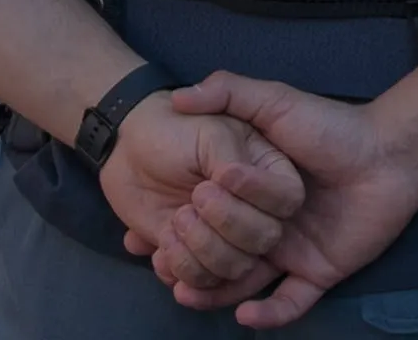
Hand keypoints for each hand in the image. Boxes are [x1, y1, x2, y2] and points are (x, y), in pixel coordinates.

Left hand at [97, 93, 304, 294]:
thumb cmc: (175, 133)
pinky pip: (205, 284)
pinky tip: (161, 251)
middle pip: (265, 239)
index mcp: (269, 172)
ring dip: (201, 250)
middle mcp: (257, 210)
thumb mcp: (210, 133)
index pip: (288, 197)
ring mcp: (230, 239)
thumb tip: (238, 177)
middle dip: (225, 223)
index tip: (220, 176)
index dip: (257, 193)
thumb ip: (234, 157)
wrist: (129, 156)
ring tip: (174, 224)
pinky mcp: (202, 259)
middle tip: (193, 198)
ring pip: (236, 267)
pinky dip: (182, 270)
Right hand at [157, 74, 417, 327]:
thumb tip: (179, 96)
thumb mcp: (274, 103)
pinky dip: (267, 313)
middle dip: (188, 263)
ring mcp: (291, 252)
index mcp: (250, 193)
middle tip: (162, 263)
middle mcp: (265, 226)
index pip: (202, 217)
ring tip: (186, 292)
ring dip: (214, 294)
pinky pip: (289, 304)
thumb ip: (229, 93)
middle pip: (217, 255)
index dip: (172, 228)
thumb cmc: (330, 127)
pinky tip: (244, 311)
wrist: (388, 154)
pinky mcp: (319, 273)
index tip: (138, 236)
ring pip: (243, 284)